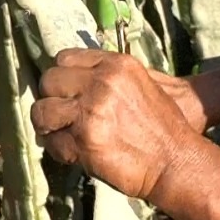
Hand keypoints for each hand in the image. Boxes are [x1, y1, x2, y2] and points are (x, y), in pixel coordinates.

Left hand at [30, 48, 205, 201]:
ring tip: (62, 135)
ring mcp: (91, 110)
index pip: (65, 58)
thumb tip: (76, 81)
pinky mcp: (85, 138)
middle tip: (60, 117)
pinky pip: (54, 142)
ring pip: (43, 111)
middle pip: (49, 80)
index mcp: (115, 65)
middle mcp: (101, 82)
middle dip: (52, 100)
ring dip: (48, 126)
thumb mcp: (142, 85)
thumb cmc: (162, 128)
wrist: (176, 161)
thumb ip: (108, 78)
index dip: (62, 78)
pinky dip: (60, 151)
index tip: (66, 94)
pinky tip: (75, 155)